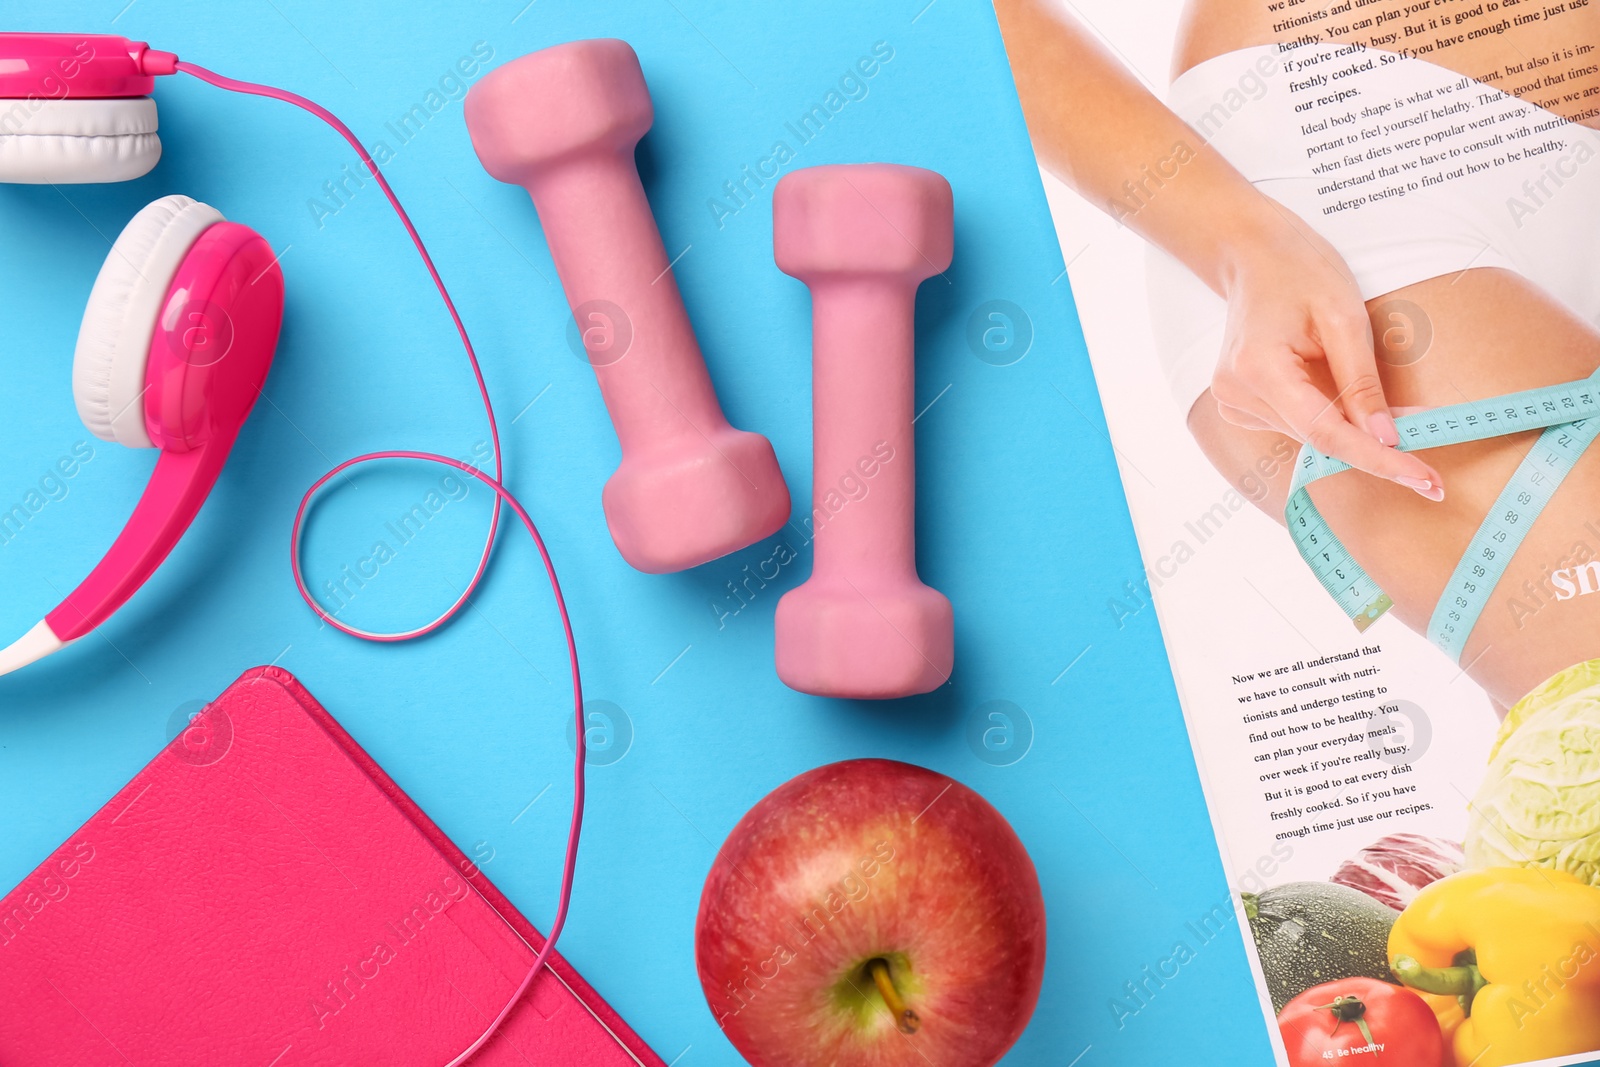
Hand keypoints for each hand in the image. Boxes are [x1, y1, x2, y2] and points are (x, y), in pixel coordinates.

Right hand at [1210, 211, 1444, 500]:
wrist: (1252, 253)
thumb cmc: (1299, 271)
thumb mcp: (1344, 316)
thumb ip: (1363, 381)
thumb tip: (1386, 437)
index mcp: (1258, 370)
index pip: (1325, 433)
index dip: (1377, 459)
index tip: (1423, 478)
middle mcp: (1237, 394)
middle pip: (1318, 438)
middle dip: (1375, 441)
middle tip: (1431, 433)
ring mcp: (1233, 402)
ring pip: (1310, 434)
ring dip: (1353, 424)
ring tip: (1382, 396)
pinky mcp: (1241, 403)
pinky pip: (1297, 422)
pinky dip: (1330, 414)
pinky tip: (1334, 380)